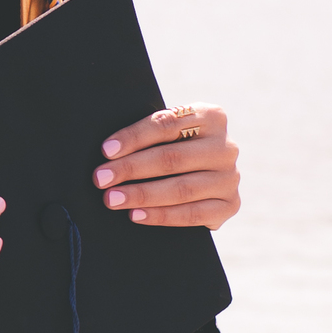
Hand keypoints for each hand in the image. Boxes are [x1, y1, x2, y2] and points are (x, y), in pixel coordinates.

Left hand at [94, 103, 240, 230]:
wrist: (204, 176)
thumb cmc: (175, 148)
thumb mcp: (169, 132)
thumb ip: (150, 133)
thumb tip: (109, 150)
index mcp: (211, 117)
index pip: (167, 125)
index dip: (134, 137)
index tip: (106, 151)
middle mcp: (226, 146)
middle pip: (172, 158)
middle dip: (131, 169)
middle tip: (101, 178)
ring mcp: (230, 177)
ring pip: (181, 189)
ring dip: (142, 195)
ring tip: (112, 199)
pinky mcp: (230, 205)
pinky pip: (192, 214)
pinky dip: (161, 216)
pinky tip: (136, 215)